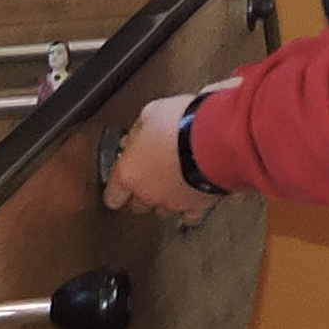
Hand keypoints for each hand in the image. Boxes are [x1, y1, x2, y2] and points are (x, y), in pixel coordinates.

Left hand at [101, 92, 208, 227]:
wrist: (216, 137)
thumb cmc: (182, 122)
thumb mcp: (151, 113)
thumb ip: (138, 132)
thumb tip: (133, 138)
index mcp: (130, 173)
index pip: (113, 195)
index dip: (117, 188)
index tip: (121, 182)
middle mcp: (148, 193)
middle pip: (138, 204)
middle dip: (143, 191)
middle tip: (153, 172)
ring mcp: (173, 202)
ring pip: (163, 210)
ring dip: (167, 197)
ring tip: (176, 179)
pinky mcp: (198, 206)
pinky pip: (190, 215)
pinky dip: (190, 207)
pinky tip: (193, 197)